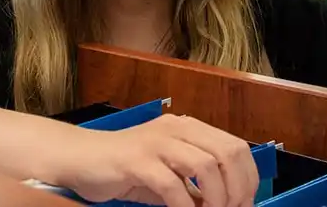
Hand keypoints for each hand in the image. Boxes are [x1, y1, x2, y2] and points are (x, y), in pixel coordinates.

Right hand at [43, 114, 258, 206]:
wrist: (79, 159)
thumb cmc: (123, 169)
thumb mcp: (169, 174)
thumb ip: (197, 186)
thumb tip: (228, 204)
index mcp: (188, 128)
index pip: (235, 146)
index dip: (247, 178)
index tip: (245, 203)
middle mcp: (176, 128)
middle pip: (226, 153)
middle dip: (237, 188)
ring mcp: (155, 142)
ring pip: (205, 165)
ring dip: (215, 198)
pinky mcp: (136, 160)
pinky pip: (171, 184)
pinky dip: (183, 206)